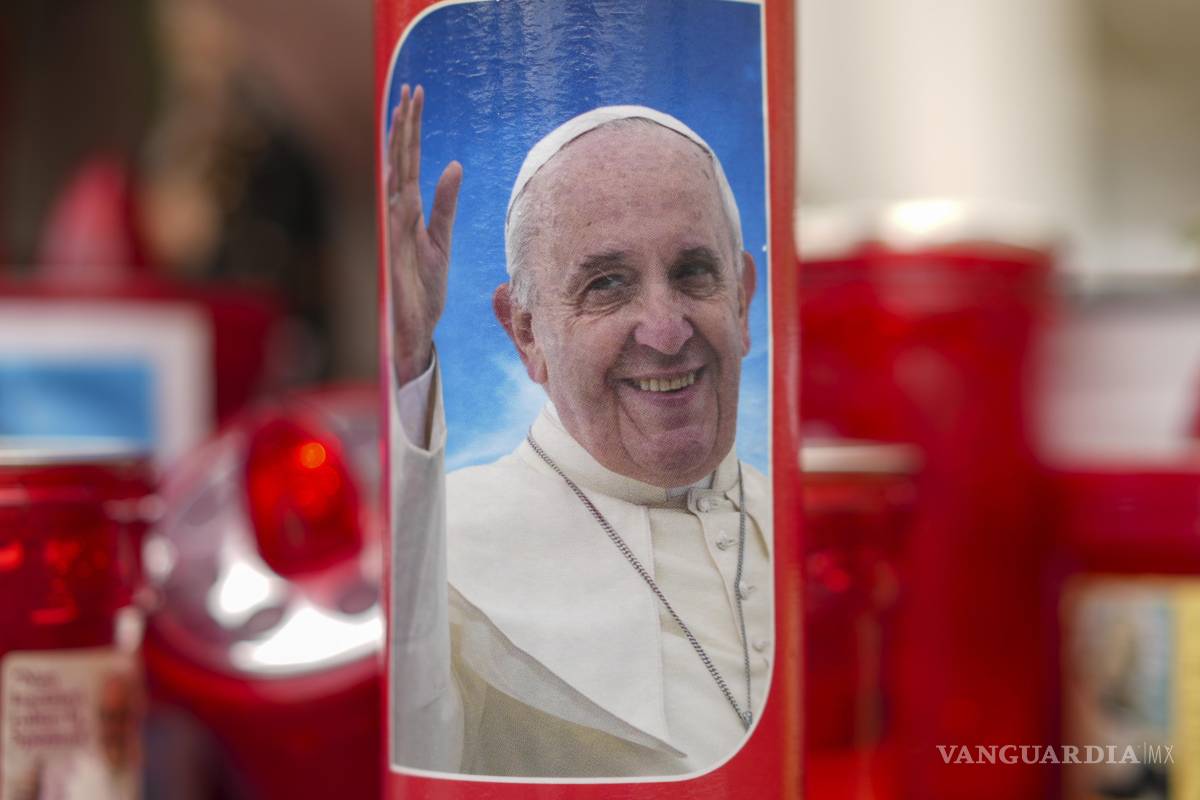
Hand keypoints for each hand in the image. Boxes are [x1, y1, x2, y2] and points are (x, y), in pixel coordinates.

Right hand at [387, 84, 462, 383]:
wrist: (416, 324)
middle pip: (400, 161)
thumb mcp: (442, 238)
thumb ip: (445, 203)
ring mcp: (395, 234)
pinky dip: (400, 204)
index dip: (411, 127)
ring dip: (399, 152)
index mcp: (408, 209)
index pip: (408, 159)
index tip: (415, 94)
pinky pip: (398, 226)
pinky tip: (405, 182)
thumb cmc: (425, 284)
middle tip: (410, 90)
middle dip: (404, 126)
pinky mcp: (397, 257)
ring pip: (395, 183)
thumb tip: (453, 165)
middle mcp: (397, 215)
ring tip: (403, 118)